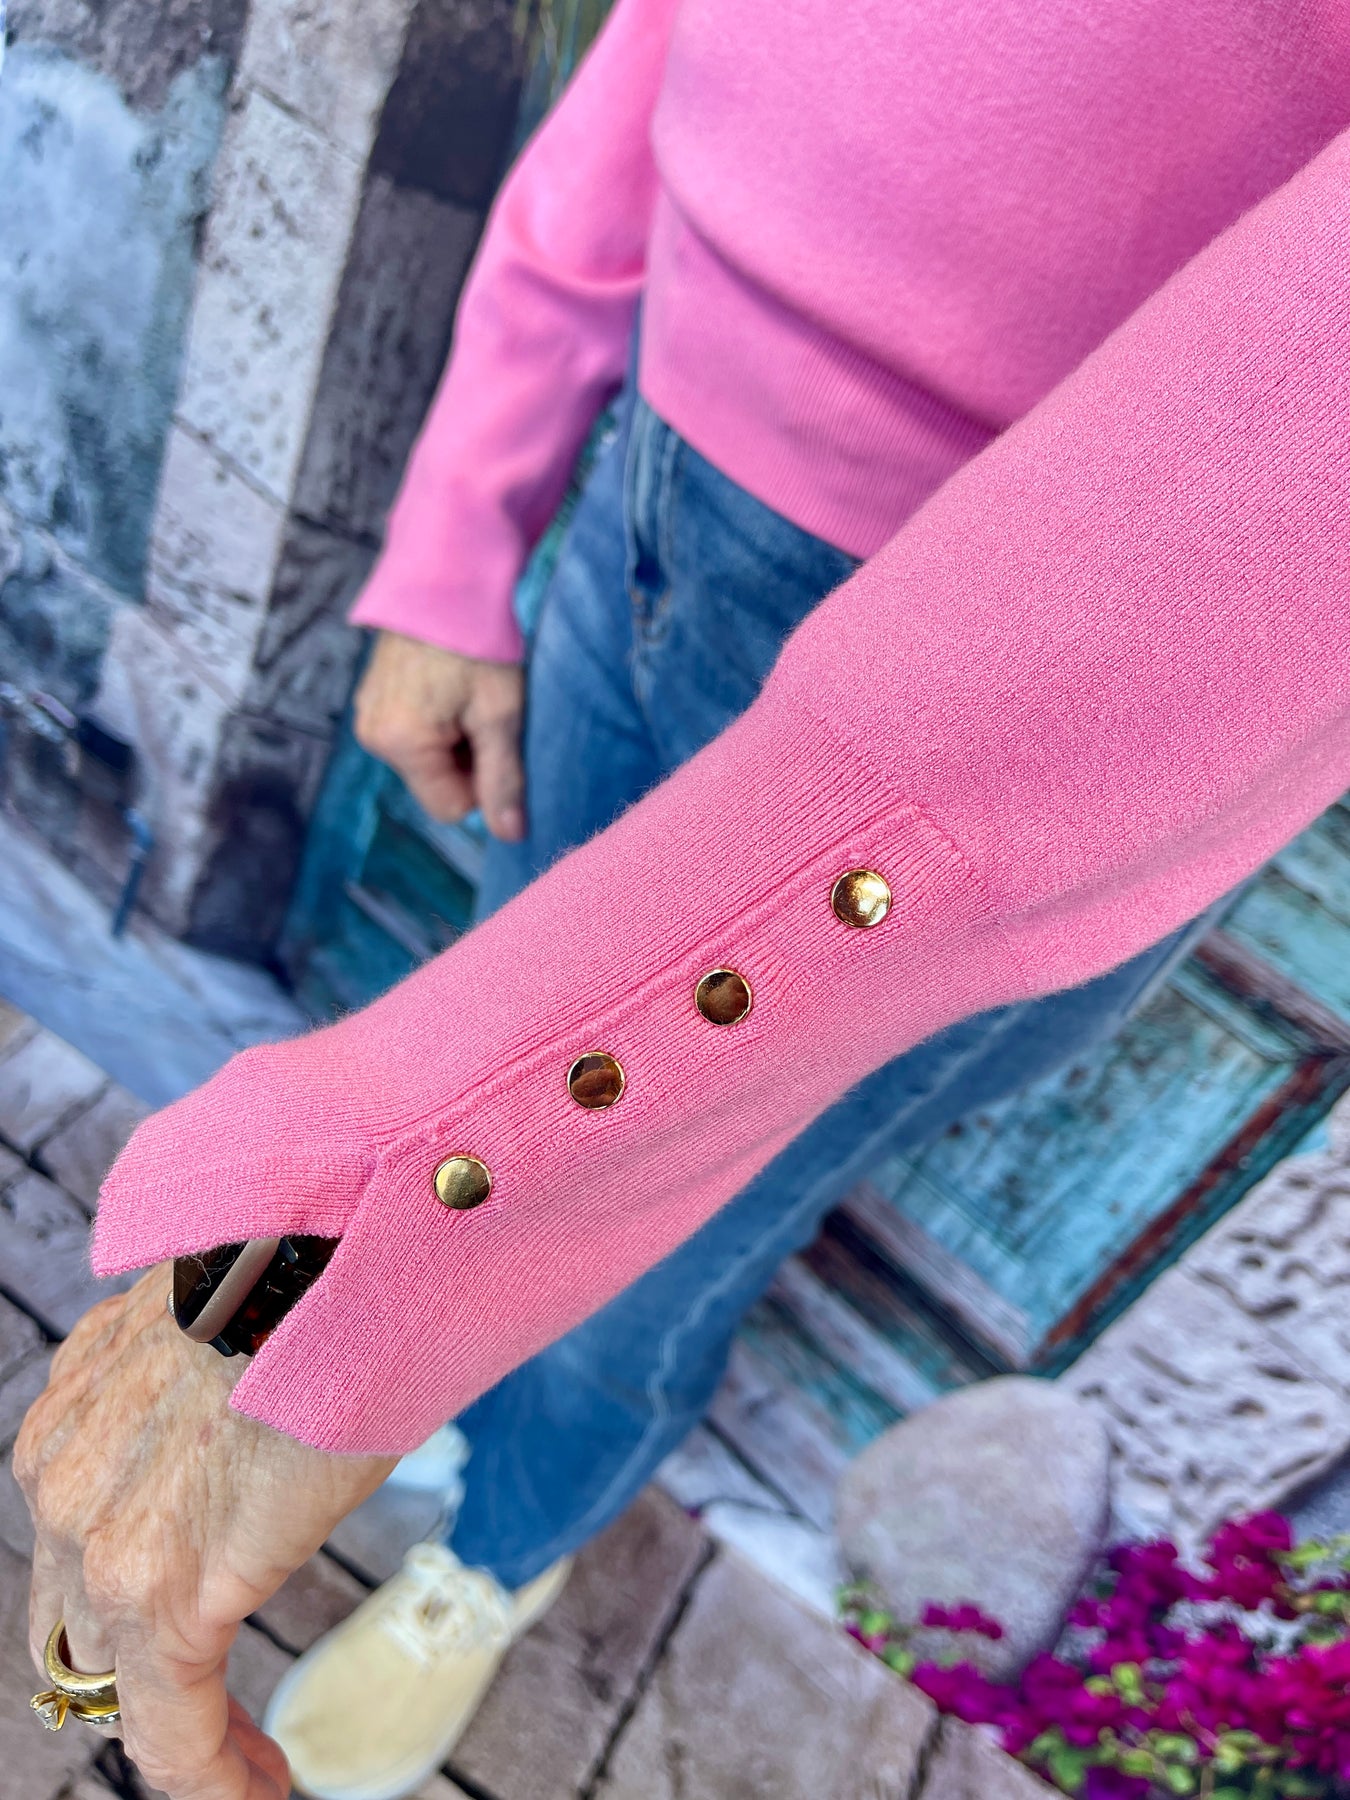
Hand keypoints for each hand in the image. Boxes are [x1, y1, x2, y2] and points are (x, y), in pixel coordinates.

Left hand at [15, 1271, 396, 1799]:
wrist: (348, 1231)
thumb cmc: (325, 1260)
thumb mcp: (237, 1324)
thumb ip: (211, 1385)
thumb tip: (258, 1410)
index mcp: (79, 1396)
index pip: (80, 1532)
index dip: (124, 1598)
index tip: (191, 1627)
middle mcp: (63, 1465)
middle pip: (80, 1614)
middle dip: (141, 1666)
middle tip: (218, 1719)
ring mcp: (102, 1529)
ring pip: (118, 1674)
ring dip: (186, 1722)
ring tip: (255, 1770)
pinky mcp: (164, 1587)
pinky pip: (167, 1727)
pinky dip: (212, 1775)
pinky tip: (260, 1792)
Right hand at [354, 630, 526, 838]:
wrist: (444, 576)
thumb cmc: (476, 643)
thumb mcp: (500, 714)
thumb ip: (504, 778)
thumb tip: (510, 836)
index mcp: (402, 744)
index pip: (452, 807)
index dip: (484, 782)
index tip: (495, 737)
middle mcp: (373, 736)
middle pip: (436, 783)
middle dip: (467, 759)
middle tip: (483, 710)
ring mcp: (367, 715)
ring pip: (426, 760)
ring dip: (453, 740)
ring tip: (465, 694)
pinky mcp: (371, 699)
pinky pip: (411, 735)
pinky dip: (436, 721)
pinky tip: (448, 686)